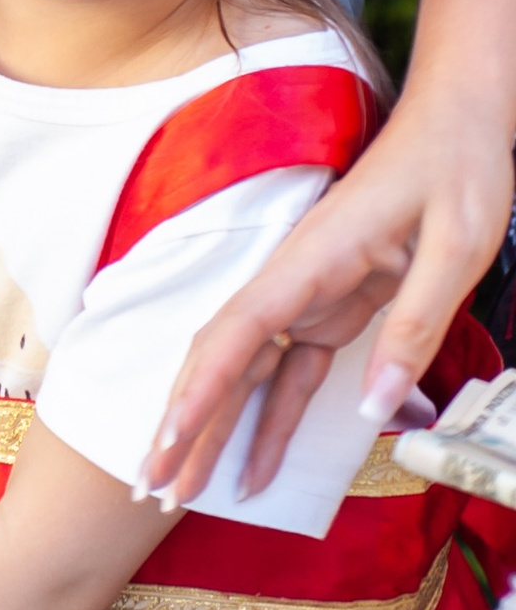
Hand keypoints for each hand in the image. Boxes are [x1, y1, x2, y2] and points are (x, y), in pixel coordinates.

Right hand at [141, 91, 513, 503]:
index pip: (236, 333)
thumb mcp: (455, 248)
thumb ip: (412, 327)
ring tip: (180, 487)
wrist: (458, 122)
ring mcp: (305, 296)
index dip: (197, 390)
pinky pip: (287, 373)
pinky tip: (252, 466)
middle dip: (182, 424)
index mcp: (308, 260)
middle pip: (221, 360)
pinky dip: (267, 420)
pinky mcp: (328, 307)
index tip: (166, 438)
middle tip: (150, 484)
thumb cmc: (455, 170)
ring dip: (212, 430)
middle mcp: (291, 280)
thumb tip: (372, 408)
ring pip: (243, 372)